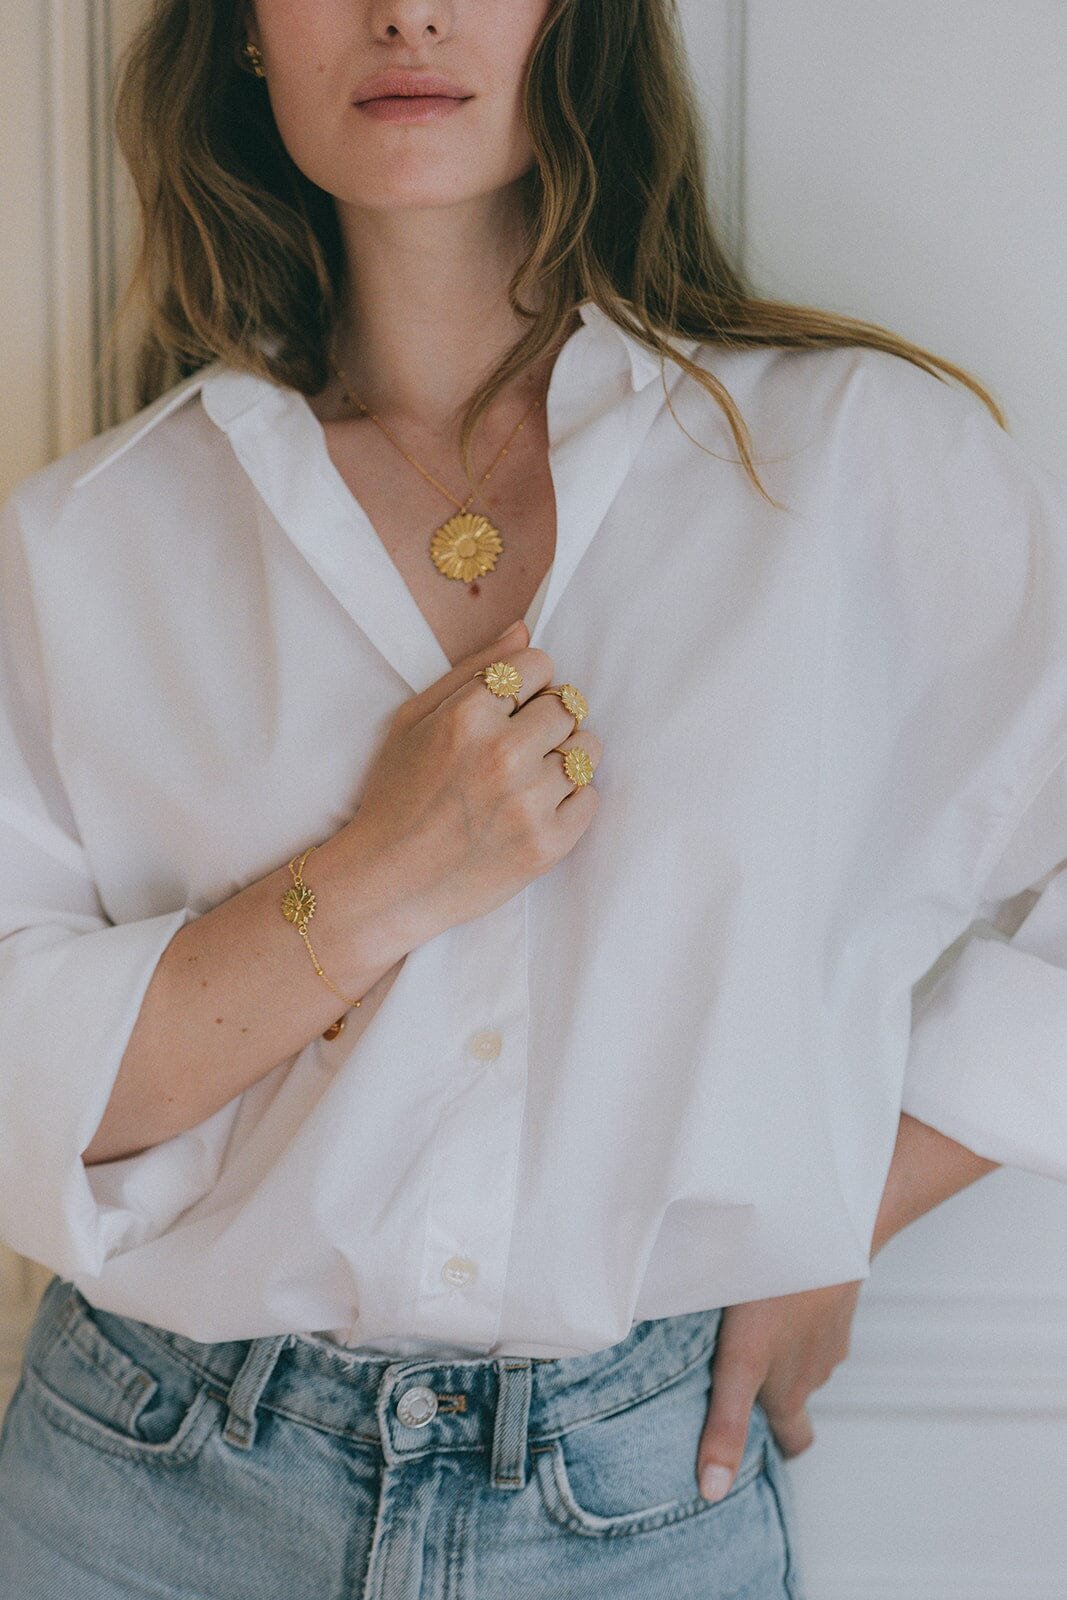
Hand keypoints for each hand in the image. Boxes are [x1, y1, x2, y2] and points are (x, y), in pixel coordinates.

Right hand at [346, 617, 601, 952]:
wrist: (388, 884)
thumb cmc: (395, 798)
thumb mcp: (413, 721)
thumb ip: (471, 670)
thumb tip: (524, 632)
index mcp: (467, 716)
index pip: (539, 665)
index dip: (529, 684)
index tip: (513, 706)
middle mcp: (502, 755)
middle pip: (569, 706)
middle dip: (548, 719)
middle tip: (519, 746)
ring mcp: (528, 803)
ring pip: (587, 750)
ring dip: (564, 757)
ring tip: (529, 777)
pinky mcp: (547, 845)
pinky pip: (590, 798)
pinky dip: (570, 800)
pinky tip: (535, 808)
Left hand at [695, 1280, 861, 1501]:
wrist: (824, 1230)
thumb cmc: (774, 1294)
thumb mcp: (740, 1361)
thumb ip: (727, 1423)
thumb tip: (713, 1491)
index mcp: (789, 1393)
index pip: (794, 1442)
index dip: (775, 1447)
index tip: (754, 1447)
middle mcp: (814, 1371)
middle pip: (795, 1397)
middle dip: (771, 1397)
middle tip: (737, 1380)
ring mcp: (829, 1335)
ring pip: (802, 1357)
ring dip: (780, 1351)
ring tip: (742, 1325)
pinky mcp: (835, 1303)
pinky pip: (810, 1322)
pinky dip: (793, 1318)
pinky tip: (768, 1291)